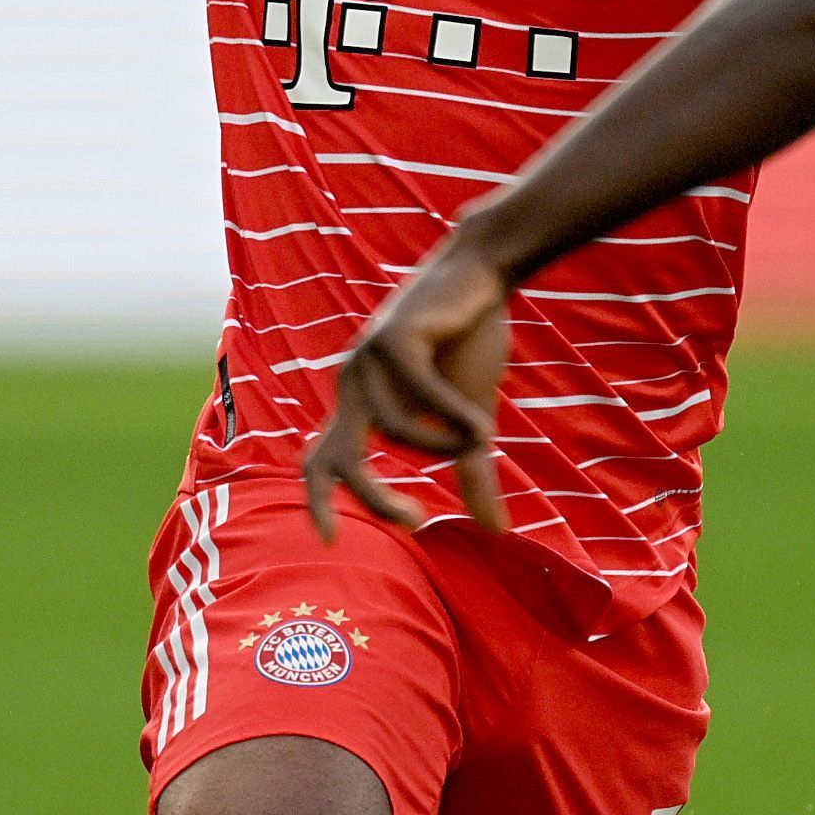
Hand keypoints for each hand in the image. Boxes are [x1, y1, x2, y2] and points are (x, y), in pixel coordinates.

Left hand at [302, 244, 516, 540]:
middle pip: (338, 458)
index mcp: (361, 404)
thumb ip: (472, 469)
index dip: (318, 502)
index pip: (321, 461)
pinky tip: (481, 423)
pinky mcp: (391, 337)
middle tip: (415, 520)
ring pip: (394, 430)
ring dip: (443, 445)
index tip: (330, 542)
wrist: (481, 271)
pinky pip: (419, 396)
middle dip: (371, 497)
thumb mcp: (471, 417)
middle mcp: (353, 384)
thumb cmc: (470, 341)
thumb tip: (496, 530)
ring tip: (481, 438)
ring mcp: (366, 360)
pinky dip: (452, 417)